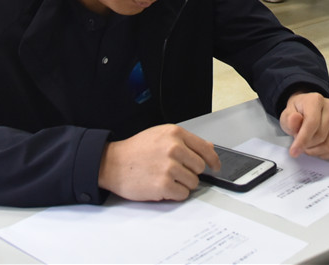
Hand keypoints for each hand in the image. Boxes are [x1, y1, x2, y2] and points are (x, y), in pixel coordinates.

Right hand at [98, 124, 217, 201]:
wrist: (112, 163)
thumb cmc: (135, 150)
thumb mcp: (160, 135)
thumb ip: (184, 141)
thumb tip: (208, 148)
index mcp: (175, 134)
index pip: (205, 148)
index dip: (213, 160)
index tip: (216, 166)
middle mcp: (174, 148)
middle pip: (200, 167)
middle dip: (191, 172)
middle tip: (176, 172)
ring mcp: (169, 167)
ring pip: (193, 182)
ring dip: (183, 184)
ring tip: (166, 178)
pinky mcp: (163, 185)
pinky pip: (183, 194)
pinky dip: (175, 194)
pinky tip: (163, 187)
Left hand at [279, 91, 328, 158]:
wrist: (308, 109)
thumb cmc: (298, 113)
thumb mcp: (287, 115)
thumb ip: (289, 119)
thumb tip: (295, 119)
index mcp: (316, 100)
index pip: (312, 123)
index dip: (302, 140)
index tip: (294, 151)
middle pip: (321, 136)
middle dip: (308, 146)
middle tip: (300, 145)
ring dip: (316, 151)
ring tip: (309, 146)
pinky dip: (328, 155)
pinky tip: (319, 151)